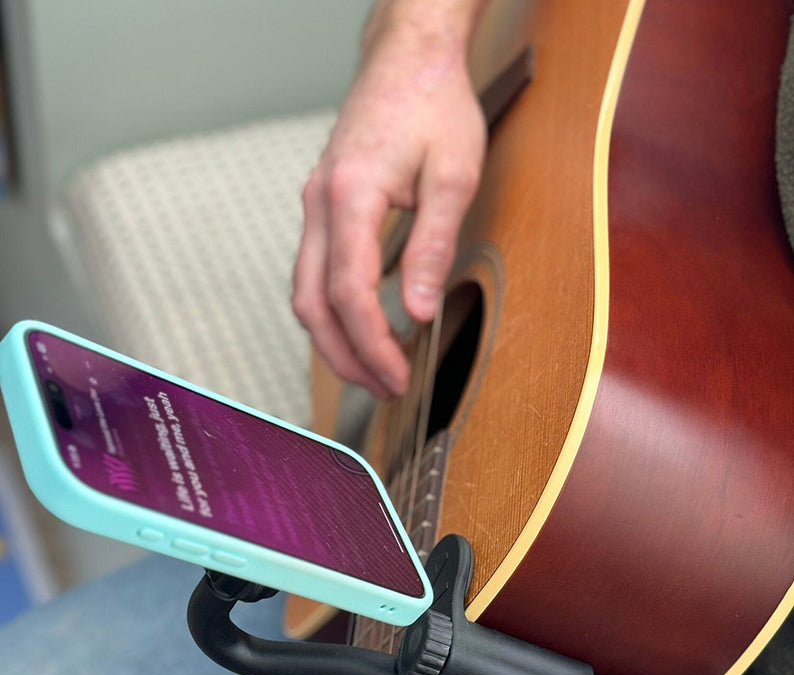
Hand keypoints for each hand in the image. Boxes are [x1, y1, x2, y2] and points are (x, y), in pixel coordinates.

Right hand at [292, 1, 487, 397]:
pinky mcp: (322, 208)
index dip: (372, 345)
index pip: (349, 294)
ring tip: (372, 367)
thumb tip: (419, 309)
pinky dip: (333, 310)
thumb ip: (433, 247)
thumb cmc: (433, 104)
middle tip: (383, 386)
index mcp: (350, 196)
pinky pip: (313, 272)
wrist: (407, 58)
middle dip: (345, 356)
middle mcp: (320, 205)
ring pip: (305, 293)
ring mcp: (315, 206)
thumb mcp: (452, 176)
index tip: (397, 376)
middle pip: (312, 304)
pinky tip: (361, 325)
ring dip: (334, 338)